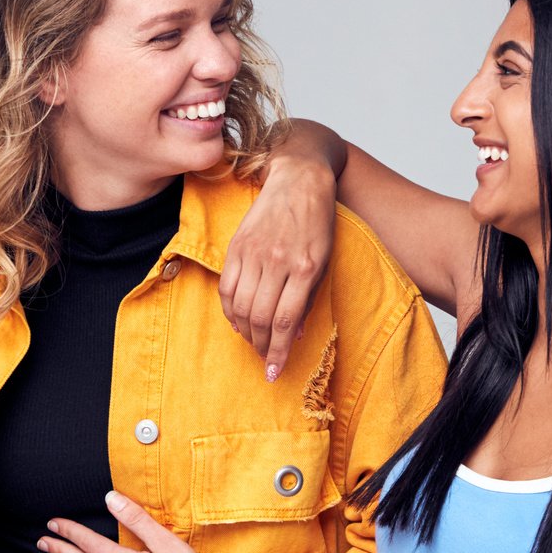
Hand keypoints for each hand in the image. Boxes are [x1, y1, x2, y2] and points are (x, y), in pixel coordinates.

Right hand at [221, 155, 335, 379]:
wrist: (299, 179)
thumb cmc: (317, 222)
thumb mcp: (324, 261)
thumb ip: (308, 298)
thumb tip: (295, 334)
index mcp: (305, 267)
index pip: (286, 321)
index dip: (279, 351)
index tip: (275, 373)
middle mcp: (278, 262)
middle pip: (261, 318)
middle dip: (262, 346)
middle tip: (266, 359)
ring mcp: (255, 253)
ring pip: (242, 306)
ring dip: (246, 332)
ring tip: (254, 341)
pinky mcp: (237, 246)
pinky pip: (227, 288)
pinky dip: (230, 310)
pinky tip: (238, 320)